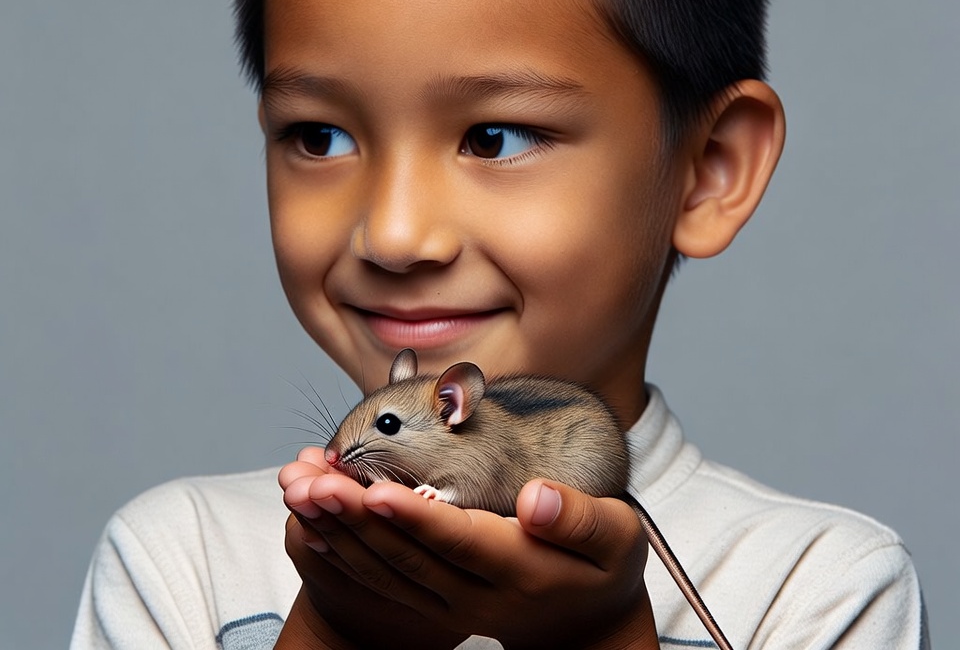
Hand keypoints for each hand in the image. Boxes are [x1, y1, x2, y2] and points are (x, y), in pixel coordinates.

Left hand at [279, 448, 658, 648]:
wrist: (588, 629)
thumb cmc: (603, 568)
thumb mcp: (614, 538)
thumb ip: (577, 517)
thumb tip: (536, 497)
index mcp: (517, 567)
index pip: (457, 540)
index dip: (416, 517)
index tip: (377, 490)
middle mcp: (475, 592)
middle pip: (406, 554)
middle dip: (354, 516)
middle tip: (311, 482)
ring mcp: (451, 603)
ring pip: (384, 569)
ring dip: (337, 533)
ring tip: (299, 493)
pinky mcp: (436, 603)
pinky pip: (382, 581)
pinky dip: (344, 555)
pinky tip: (313, 529)